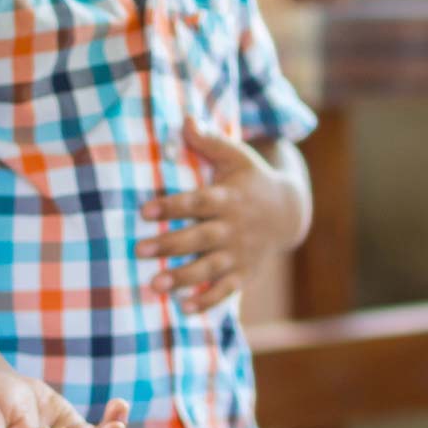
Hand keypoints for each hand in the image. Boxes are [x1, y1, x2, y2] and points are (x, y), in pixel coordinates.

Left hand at [137, 118, 304, 313]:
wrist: (288, 211)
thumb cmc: (251, 179)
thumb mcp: (236, 156)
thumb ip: (210, 141)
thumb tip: (185, 119)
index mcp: (228, 198)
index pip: (198, 202)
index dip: (172, 205)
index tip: (144, 210)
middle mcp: (233, 228)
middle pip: (200, 238)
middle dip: (170, 245)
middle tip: (138, 250)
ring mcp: (239, 253)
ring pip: (209, 268)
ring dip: (182, 277)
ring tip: (154, 285)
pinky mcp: (244, 272)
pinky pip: (227, 290)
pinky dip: (208, 300)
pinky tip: (185, 308)